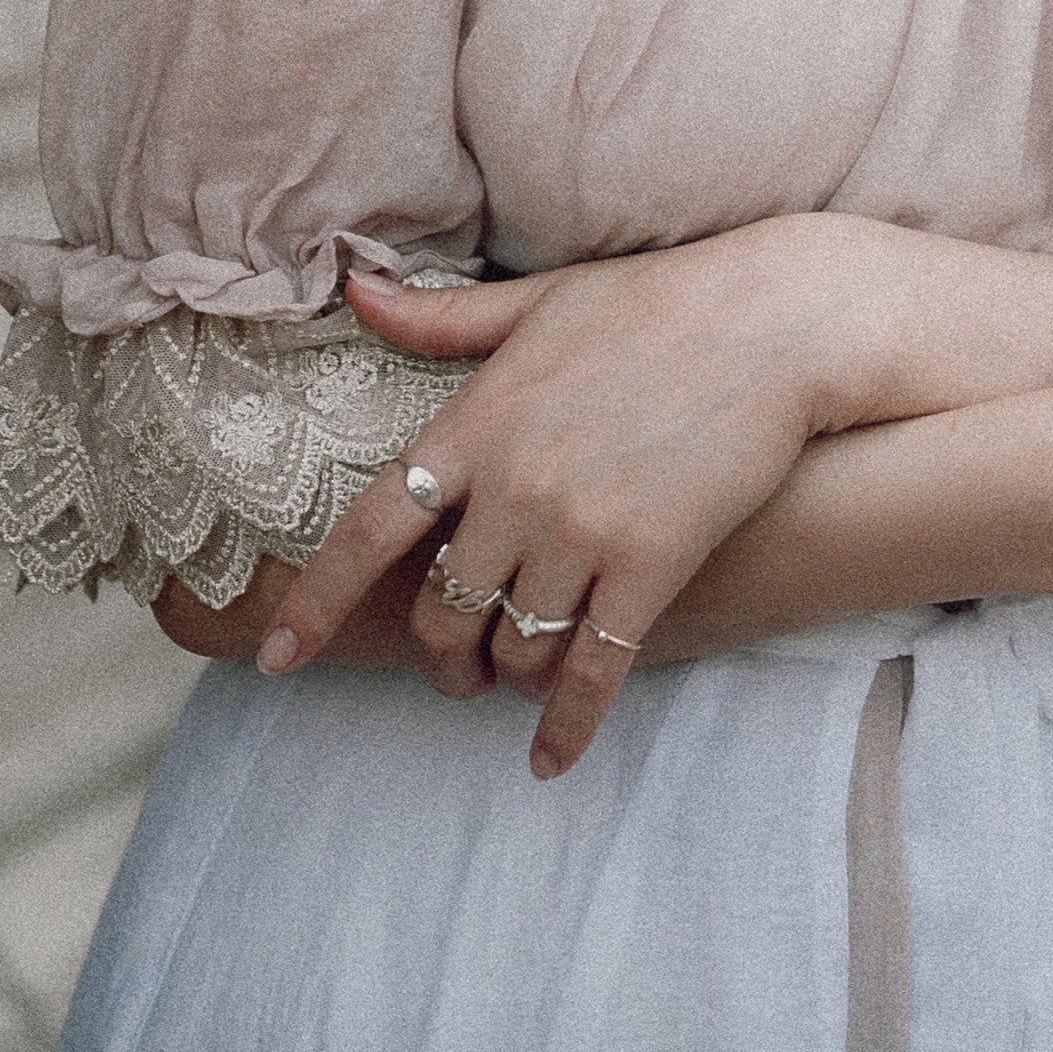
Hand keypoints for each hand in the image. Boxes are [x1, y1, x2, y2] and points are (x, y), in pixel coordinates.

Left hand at [258, 220, 879, 776]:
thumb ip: (443, 319)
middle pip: (439, 610)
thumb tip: (354, 293)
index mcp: (478, 422)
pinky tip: (551, 757)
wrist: (777, 321)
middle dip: (438, 652)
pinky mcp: (650, 566)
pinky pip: (590, 672)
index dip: (314, 602)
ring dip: (501, 679)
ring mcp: (582, 532)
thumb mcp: (541, 301)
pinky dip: (564, 726)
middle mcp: (515, 487)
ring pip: (509, 648)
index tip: (275, 657)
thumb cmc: (659, 301)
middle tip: (452, 668)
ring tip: (509, 682)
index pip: (367, 531)